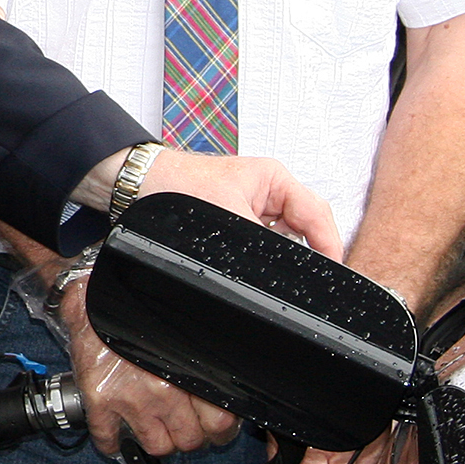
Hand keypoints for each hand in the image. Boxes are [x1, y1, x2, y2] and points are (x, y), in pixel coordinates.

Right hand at [60, 270, 237, 457]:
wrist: (94, 294)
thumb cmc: (139, 310)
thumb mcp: (184, 331)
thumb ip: (204, 361)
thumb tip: (228, 384)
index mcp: (191, 370)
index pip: (220, 423)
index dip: (219, 430)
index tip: (212, 426)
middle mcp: (164, 388)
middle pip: (189, 440)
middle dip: (188, 436)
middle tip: (182, 425)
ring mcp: (130, 398)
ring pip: (157, 446)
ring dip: (156, 441)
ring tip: (153, 428)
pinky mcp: (100, 400)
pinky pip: (109, 439)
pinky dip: (112, 443)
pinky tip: (116, 436)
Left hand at [73, 147, 341, 259]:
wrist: (132, 186)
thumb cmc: (172, 184)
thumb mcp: (226, 214)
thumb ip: (261, 242)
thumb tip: (281, 270)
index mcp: (273, 179)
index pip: (318, 215)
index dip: (330, 246)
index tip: (332, 274)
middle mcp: (267, 193)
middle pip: (306, 229)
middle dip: (308, 256)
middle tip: (309, 285)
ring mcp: (252, 210)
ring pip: (284, 242)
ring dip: (283, 259)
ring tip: (283, 279)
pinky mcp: (235, 225)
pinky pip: (261, 247)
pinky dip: (263, 261)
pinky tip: (257, 275)